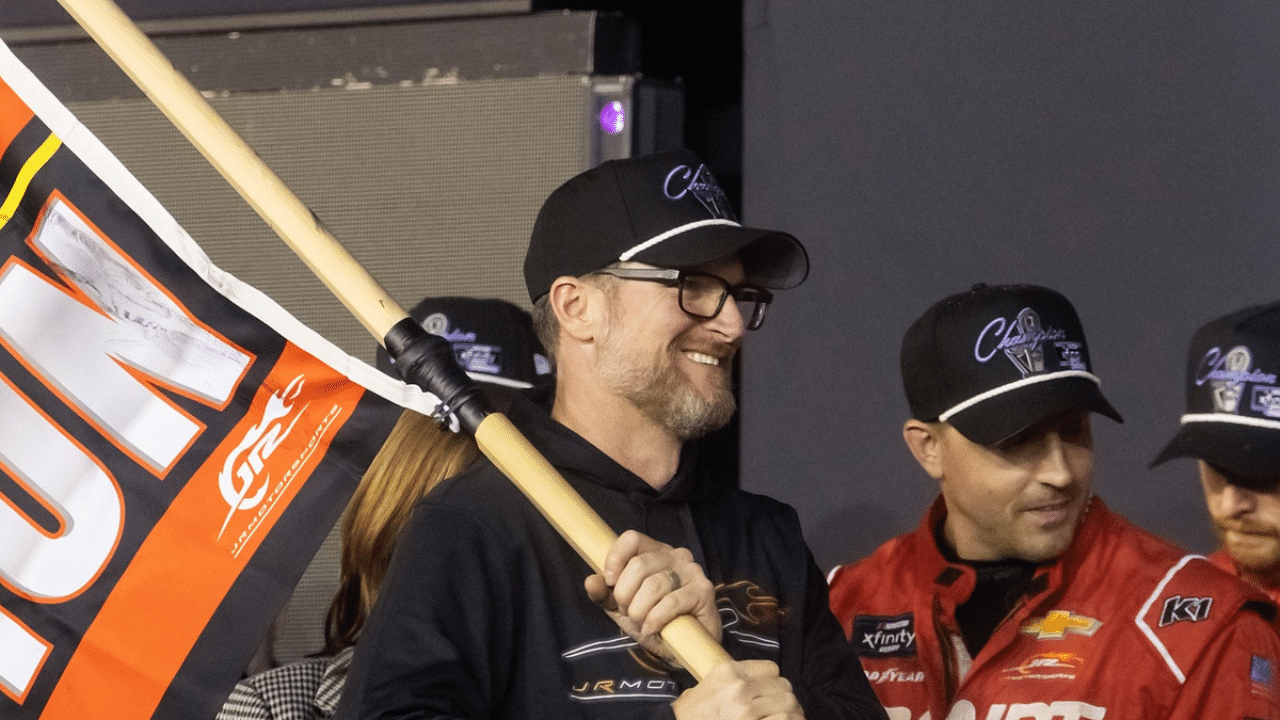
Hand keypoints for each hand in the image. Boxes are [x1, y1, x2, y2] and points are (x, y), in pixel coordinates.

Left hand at [583, 529, 721, 664]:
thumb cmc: (652, 620)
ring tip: (642, 623)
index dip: (615, 559)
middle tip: (629, 612)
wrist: (682, 648)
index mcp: (655, 552)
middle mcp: (675, 555)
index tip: (610, 583)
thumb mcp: (621, 608)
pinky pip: (671, 603)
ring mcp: (691, 571)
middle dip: (625, 595)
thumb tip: (590, 581)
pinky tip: (653, 630)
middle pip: (638, 565)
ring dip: (640, 611)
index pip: (631, 539)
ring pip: (653, 585)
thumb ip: (604, 594)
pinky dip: (655, 619)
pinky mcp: (703, 592)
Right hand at [671, 660, 804, 719]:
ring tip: (790, 719)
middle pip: (783, 686)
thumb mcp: (702, 689)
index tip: (772, 694)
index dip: (774, 682)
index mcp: (727, 671)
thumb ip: (726, 683)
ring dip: (792, 713)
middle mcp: (739, 686)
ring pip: (788, 704)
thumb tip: (752, 686)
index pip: (771, 668)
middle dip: (786, 700)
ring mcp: (746, 709)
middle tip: (783, 711)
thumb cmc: (687, 716)